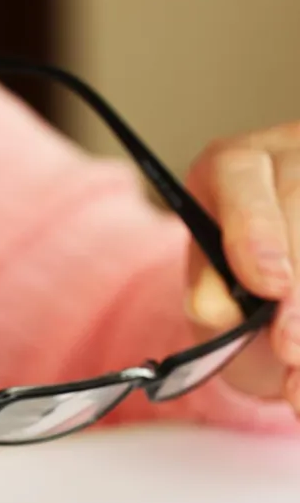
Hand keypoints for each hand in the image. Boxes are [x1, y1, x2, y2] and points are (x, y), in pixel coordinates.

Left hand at [184, 122, 299, 406]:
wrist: (276, 290)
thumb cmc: (236, 286)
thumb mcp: (211, 290)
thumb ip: (210, 296)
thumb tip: (220, 311)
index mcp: (234, 166)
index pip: (240, 176)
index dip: (255, 231)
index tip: (267, 285)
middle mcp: (292, 154)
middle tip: (291, 349)